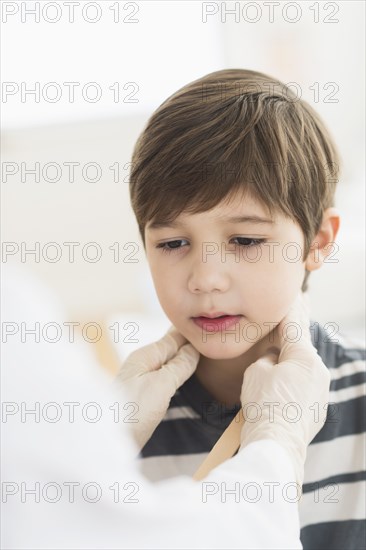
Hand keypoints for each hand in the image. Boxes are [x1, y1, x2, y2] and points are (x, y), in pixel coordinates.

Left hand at [115, 326, 199, 450]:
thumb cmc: (130, 414)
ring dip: (183, 360)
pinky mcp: (141, 398)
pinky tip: (183, 377)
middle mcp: (142, 365)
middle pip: (170, 349)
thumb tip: (194, 349)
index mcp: (145, 356)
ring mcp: (140, 381)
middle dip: (188, 344)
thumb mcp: (160, 386)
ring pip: (167, 364)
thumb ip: (178, 366)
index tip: (210, 327)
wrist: (103, 443)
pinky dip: (176, 375)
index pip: (174, 337)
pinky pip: (163, 378)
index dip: (192, 333)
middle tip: (212, 338)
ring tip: (203, 355)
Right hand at [239, 291, 330, 486]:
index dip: (288, 310)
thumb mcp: (257, 372)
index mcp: (304, 358)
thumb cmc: (264, 405)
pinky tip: (280, 389)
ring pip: (303, 369)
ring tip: (276, 361)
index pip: (294, 326)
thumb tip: (274, 360)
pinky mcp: (317, 410)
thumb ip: (267, 359)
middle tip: (291, 315)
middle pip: (301, 347)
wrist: (276, 446)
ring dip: (290, 362)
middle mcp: (319, 372)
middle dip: (292, 334)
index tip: (290, 295)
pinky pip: (304, 387)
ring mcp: (320, 392)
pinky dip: (292, 382)